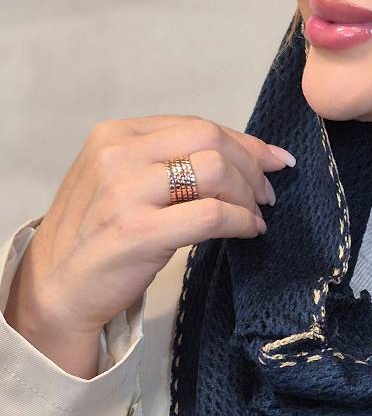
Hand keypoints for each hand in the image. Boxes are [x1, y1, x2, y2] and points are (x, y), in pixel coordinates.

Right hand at [7, 115, 294, 341]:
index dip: (244, 142)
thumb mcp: (124, 179)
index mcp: (116, 135)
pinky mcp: (138, 232)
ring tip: (256, 213)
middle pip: (210, 140)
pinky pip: (212, 214)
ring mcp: (125, 193)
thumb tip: (247, 153)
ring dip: (247, 193)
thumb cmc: (101, 233)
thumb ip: (171, 158)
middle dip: (251, 164)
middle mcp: (117, 155)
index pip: (197, 125)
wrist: (55, 290)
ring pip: (215, 171)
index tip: (272, 159)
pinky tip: (248, 230)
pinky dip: (241, 220)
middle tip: (266, 191)